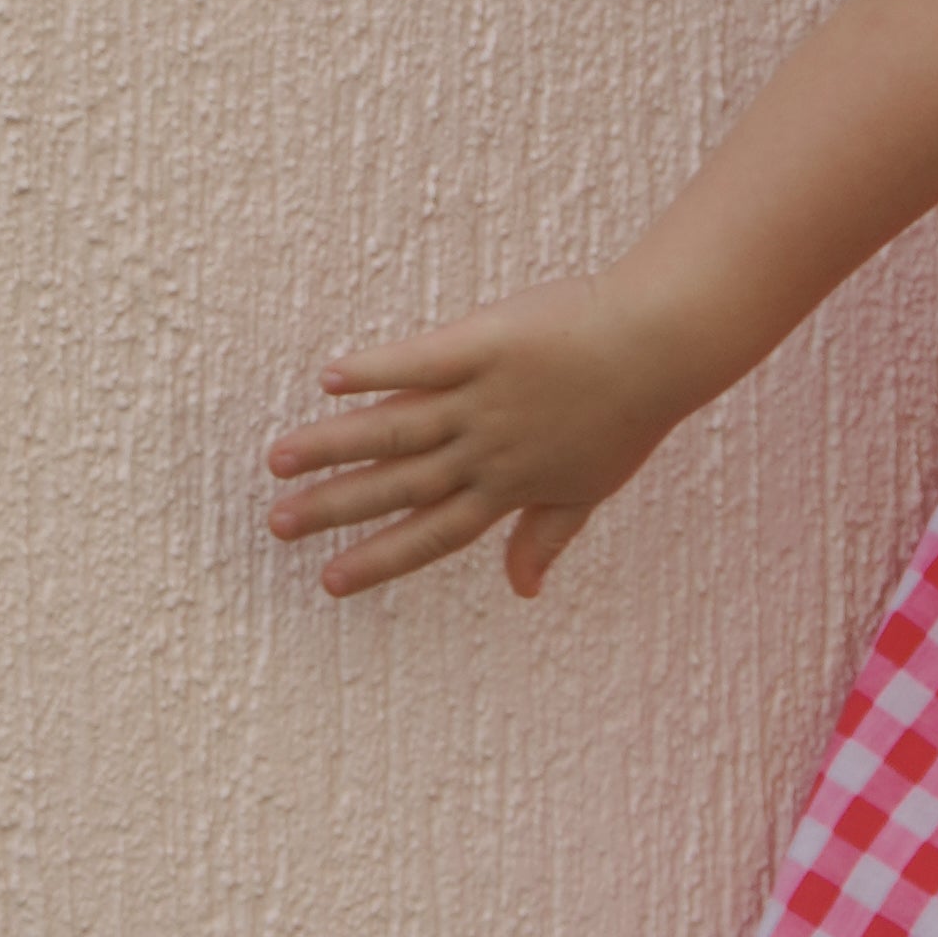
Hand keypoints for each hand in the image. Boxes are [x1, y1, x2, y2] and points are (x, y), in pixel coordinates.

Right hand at [263, 276, 697, 601]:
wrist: (660, 345)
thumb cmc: (627, 413)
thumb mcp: (589, 487)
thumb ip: (545, 535)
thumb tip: (523, 591)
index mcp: (507, 487)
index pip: (432, 533)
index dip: (379, 559)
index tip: (328, 583)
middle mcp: (486, 451)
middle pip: (399, 486)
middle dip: (335, 509)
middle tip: (277, 526)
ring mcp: (483, 398)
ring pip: (396, 430)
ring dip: (334, 447)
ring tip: (279, 460)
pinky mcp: (484, 345)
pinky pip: (422, 362)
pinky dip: (377, 370)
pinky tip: (330, 379)